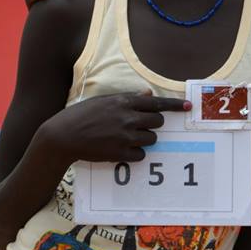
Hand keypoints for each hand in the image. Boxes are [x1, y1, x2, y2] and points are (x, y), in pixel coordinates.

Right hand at [36, 91, 189, 165]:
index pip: (157, 103)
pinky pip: (141, 155)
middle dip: (153, 124)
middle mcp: (128, 118)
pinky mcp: (120, 153)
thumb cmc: (81, 115)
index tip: (188, 107)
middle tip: (140, 126)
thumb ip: (128, 98)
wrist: (62, 136)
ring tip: (126, 138)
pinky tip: (121, 150)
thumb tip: (148, 94)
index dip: (175, 106)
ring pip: (151, 139)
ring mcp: (125, 136)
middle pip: (157, 122)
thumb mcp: (104, 101)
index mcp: (124, 102)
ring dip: (144, 139)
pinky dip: (135, 154)